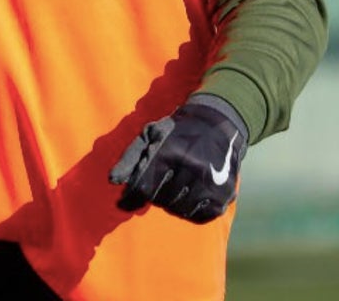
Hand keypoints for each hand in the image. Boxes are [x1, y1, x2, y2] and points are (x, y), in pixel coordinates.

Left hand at [109, 98, 246, 224]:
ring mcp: (210, 182)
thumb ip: (129, 158)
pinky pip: (201, 216)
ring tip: (178, 185)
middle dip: (158, 194)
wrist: (218, 122)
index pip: (145, 189)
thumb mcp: (149, 135)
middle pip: (162, 200)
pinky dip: (193, 210)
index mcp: (170, 152)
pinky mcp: (224, 194)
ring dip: (174, 203)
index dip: (138, 193)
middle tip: (164, 180)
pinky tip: (192, 194)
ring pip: (180, 210)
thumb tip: (113, 181)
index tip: (139, 190)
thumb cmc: (176, 131)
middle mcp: (192, 168)